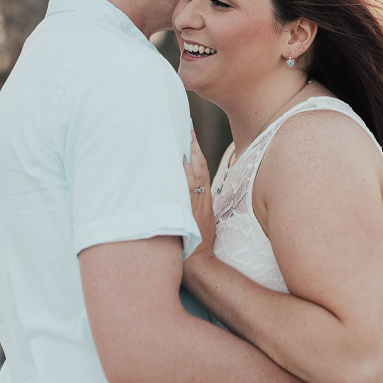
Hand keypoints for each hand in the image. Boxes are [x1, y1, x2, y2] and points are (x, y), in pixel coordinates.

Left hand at [183, 130, 214, 256]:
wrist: (200, 263)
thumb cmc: (197, 243)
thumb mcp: (199, 218)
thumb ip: (191, 201)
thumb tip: (180, 190)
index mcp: (204, 194)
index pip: (200, 164)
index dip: (194, 146)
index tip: (186, 128)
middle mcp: (201, 194)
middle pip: (197, 161)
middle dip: (190, 140)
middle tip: (182, 120)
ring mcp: (195, 200)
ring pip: (193, 169)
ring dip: (188, 149)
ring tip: (180, 130)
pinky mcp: (189, 208)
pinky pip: (186, 185)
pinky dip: (183, 169)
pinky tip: (178, 156)